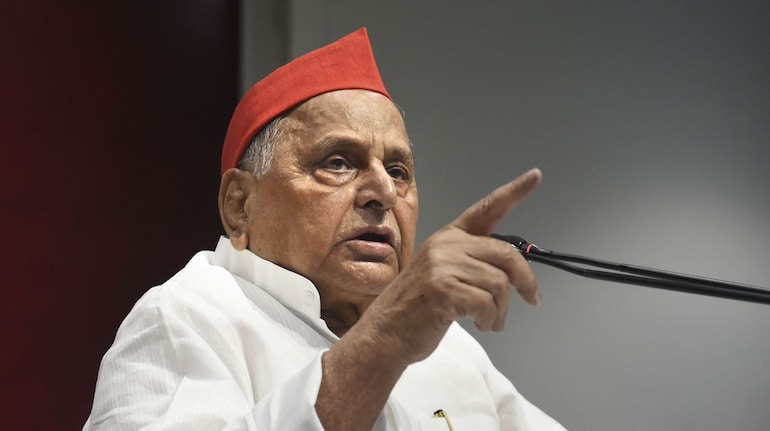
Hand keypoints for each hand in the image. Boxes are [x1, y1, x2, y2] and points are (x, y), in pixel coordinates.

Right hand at [364, 167, 542, 364]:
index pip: (487, 208)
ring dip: (501, 310)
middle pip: (506, 254)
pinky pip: (487, 303)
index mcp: (448, 236)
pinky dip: (490, 319)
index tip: (535, 176)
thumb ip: (472, 263)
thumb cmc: (417, 308)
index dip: (514, 192)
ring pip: (500, 284)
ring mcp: (442, 265)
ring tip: (488, 321)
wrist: (385, 332)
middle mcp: (446, 245)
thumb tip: (514, 272)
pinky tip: (479, 324)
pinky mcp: (443, 289)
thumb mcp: (443, 273)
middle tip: (531, 298)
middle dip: (525, 281)